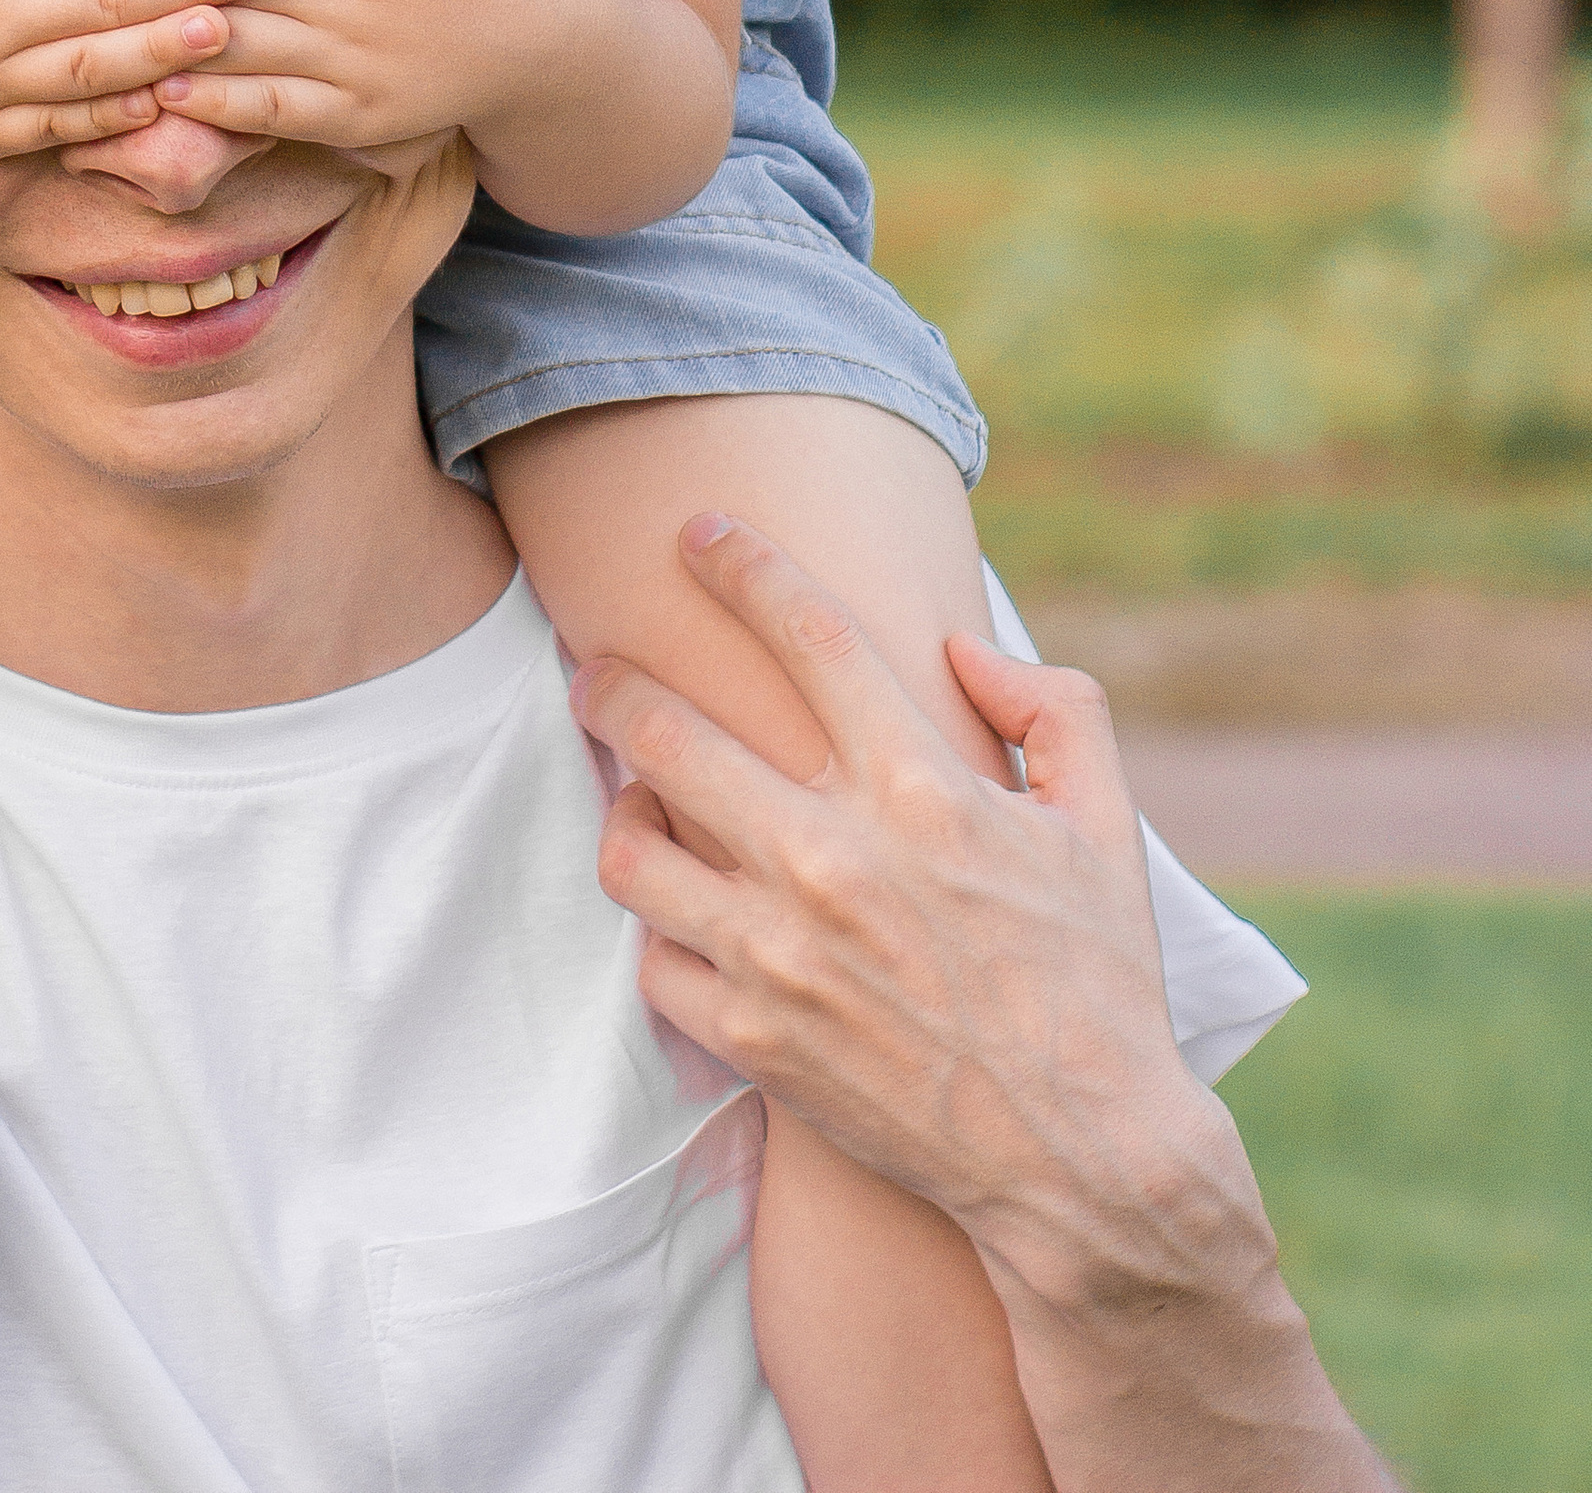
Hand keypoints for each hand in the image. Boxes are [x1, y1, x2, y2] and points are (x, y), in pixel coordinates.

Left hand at [574, 524, 1390, 1492]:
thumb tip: (963, 647)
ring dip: (621, 806)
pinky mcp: (751, 1039)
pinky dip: (662, 930)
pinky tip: (682, 910)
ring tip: (631, 792)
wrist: (1084, 1164)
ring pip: (632, 849)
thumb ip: (1051, 709)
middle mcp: (832, 861)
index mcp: (919, 790)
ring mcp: (779, 956)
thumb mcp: (1105, 825)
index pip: (803, 633)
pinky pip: (655, 960)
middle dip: (612, 681)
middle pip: (666, 732)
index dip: (740, 566)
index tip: (698, 533)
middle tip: (593, 664)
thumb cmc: (1099, 983)